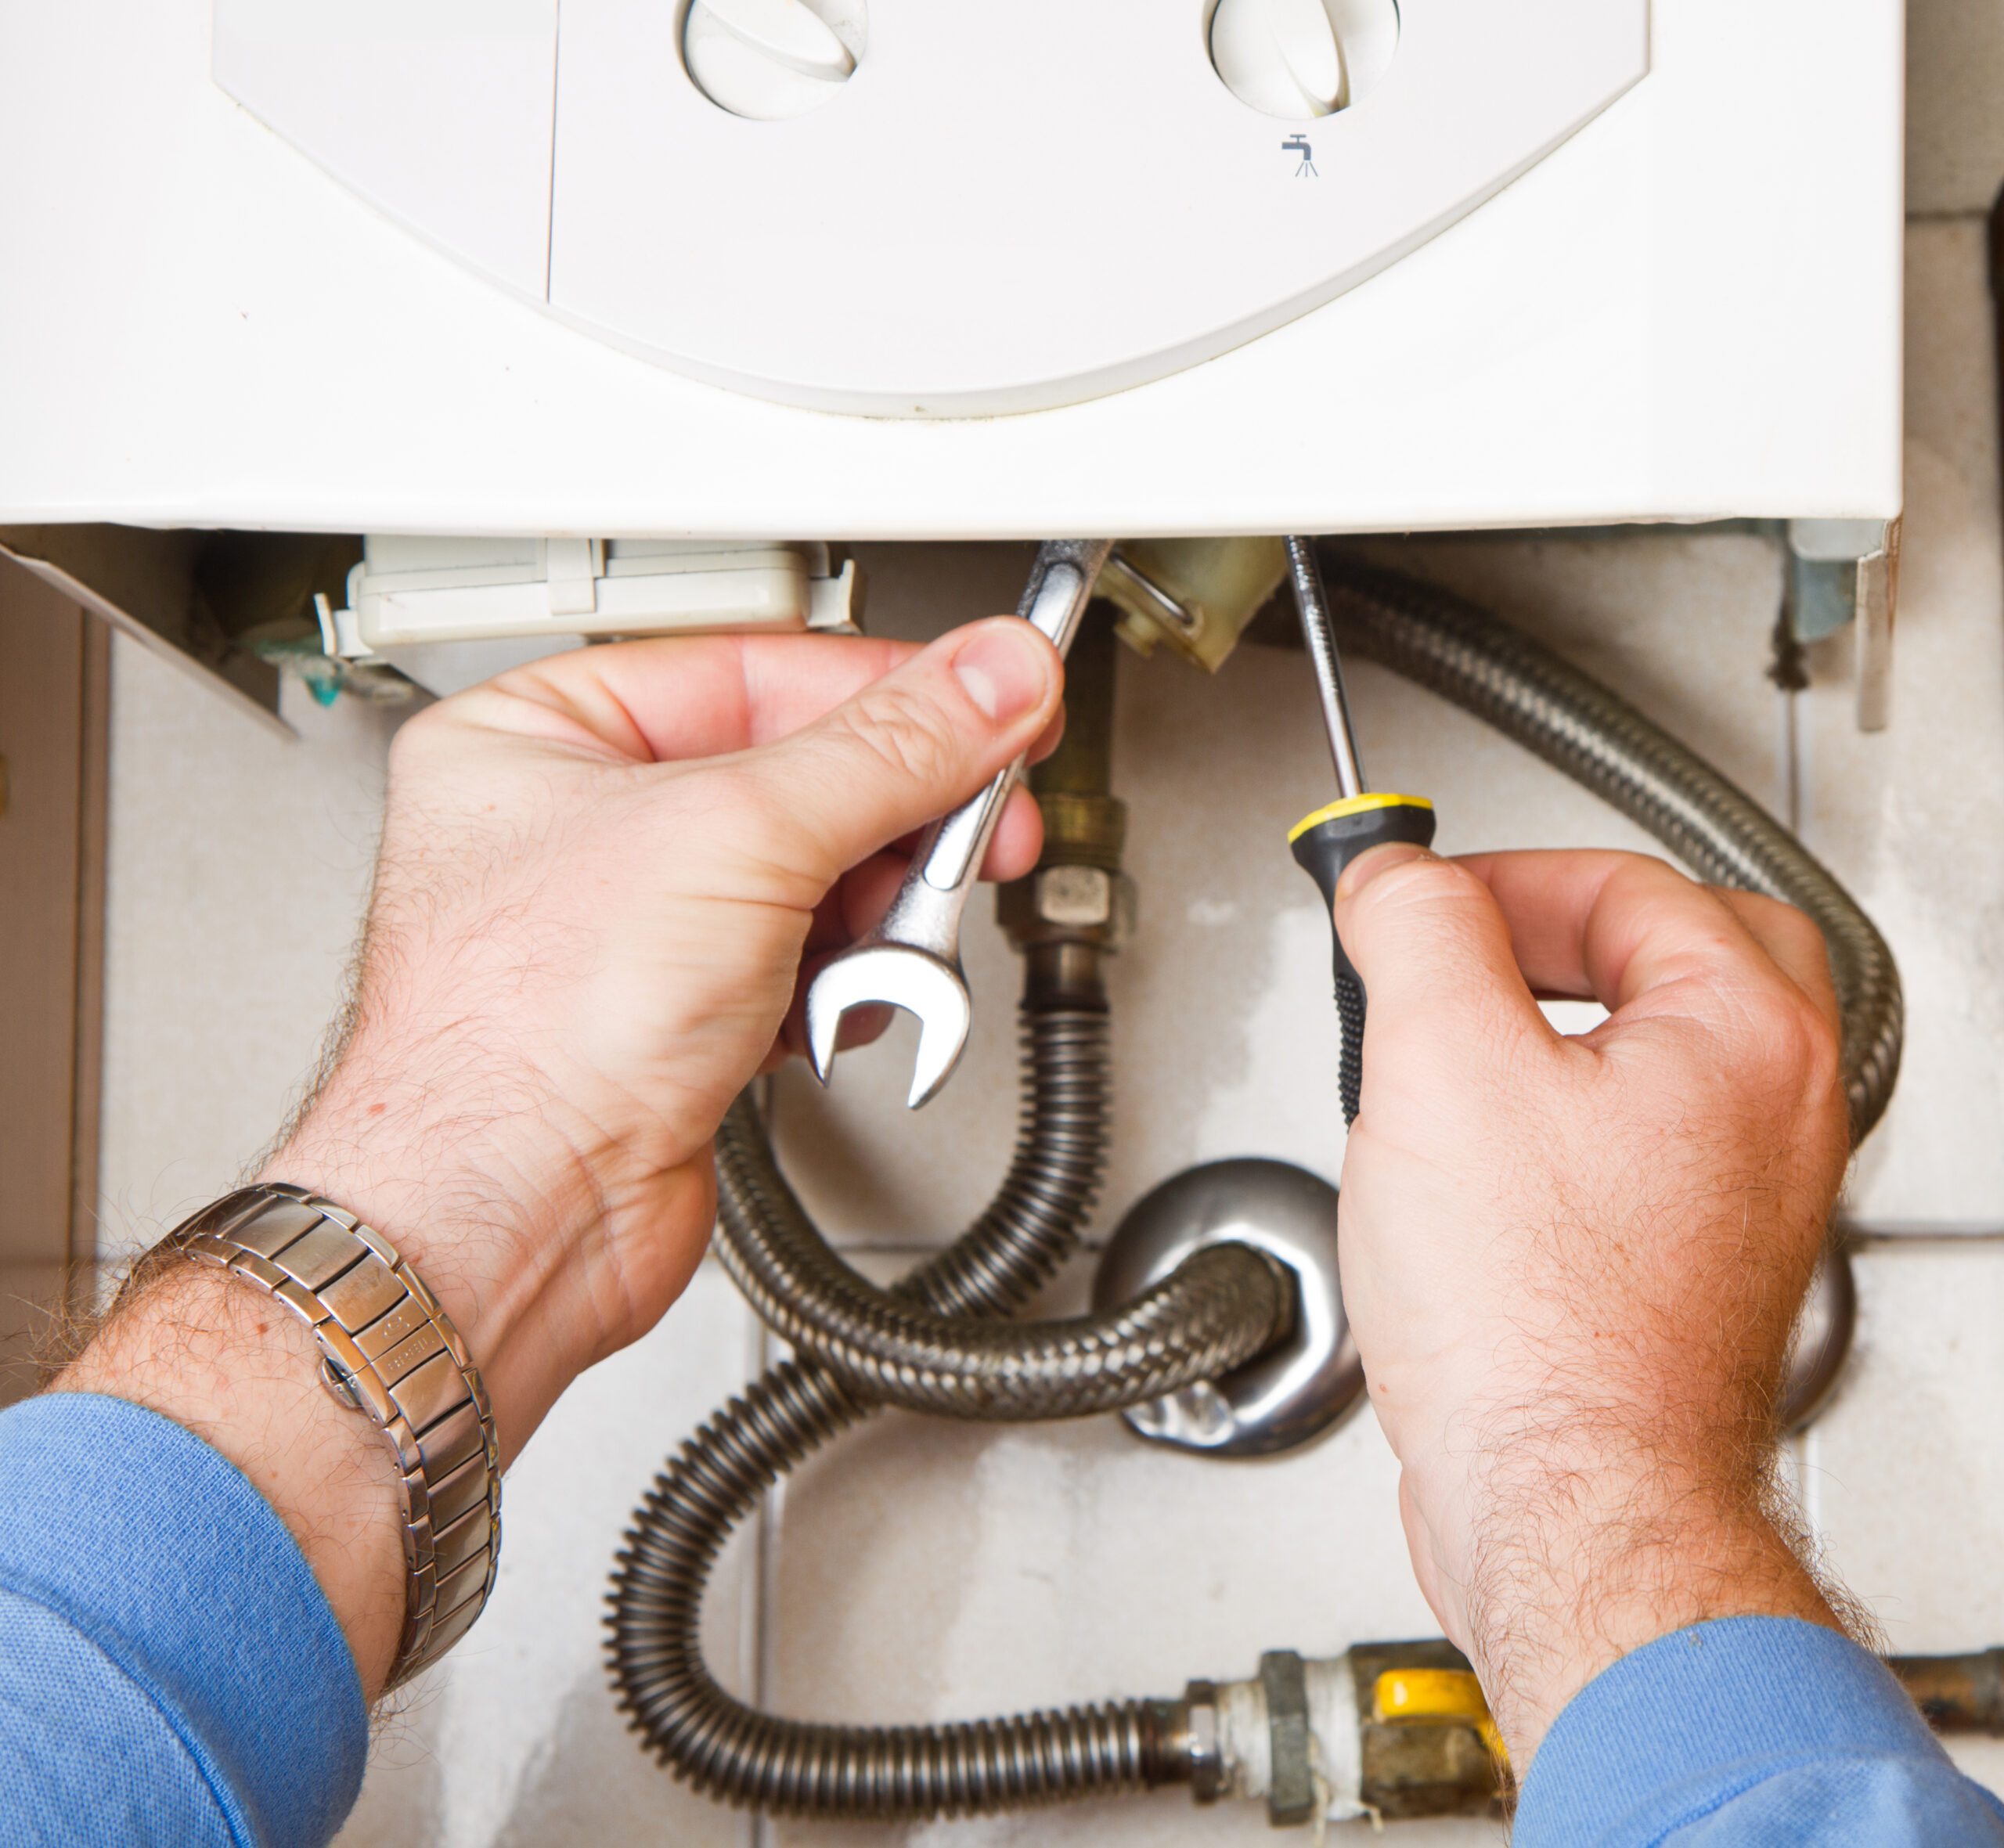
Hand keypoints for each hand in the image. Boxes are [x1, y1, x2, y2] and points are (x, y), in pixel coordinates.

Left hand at [61, 620, 1062, 1694]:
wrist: (511, 1228)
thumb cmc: (527, 1040)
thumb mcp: (739, 838)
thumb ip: (890, 750)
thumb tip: (990, 676)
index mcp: (543, 735)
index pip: (757, 668)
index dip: (889, 688)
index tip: (994, 700)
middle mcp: (584, 825)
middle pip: (802, 774)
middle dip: (896, 819)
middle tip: (979, 825)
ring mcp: (640, 927)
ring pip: (818, 875)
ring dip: (874, 916)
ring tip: (887, 948)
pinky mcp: (690, 1015)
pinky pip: (809, 960)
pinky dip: (844, 985)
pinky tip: (837, 1011)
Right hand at [1330, 847, 1851, 1767]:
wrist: (1565, 1505)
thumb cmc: (1536, 1327)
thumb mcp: (1438, 1063)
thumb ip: (1417, 930)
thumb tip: (1394, 875)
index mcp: (1746, 1038)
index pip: (1627, 883)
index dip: (1494, 875)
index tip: (1406, 901)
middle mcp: (1772, 1116)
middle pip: (1683, 954)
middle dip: (1559, 934)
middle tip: (1464, 945)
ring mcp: (1739, 1199)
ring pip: (1655, 1056)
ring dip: (1553, 1028)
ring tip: (1450, 1049)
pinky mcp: (1686, 1269)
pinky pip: (1630, 1147)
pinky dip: (1554, 1121)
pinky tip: (1470, 1160)